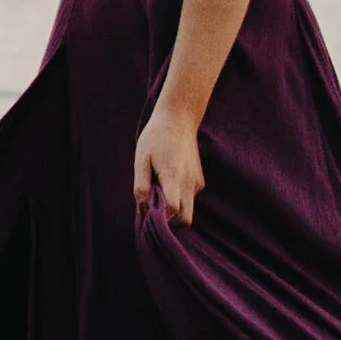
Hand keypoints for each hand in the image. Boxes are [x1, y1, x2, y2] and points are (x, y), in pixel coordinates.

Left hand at [133, 105, 204, 227]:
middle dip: (170, 221)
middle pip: (185, 219)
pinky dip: (178, 200)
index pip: (174, 211)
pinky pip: (189, 199)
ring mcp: (197, 182)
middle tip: (152, 208)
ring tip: (158, 189)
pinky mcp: (199, 181)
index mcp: (174, 177)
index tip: (148, 213)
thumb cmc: (156, 137)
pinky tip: (167, 182)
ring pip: (188, 210)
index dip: (161, 219)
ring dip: (173, 209)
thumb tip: (143, 210)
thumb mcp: (141, 160)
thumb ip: (141, 187)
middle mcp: (190, 183)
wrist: (179, 118)